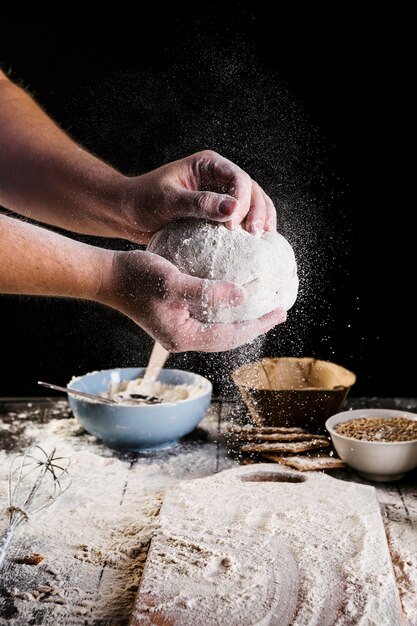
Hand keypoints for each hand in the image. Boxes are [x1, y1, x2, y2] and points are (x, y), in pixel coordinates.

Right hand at [99, 250, 285, 351]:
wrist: (108, 276)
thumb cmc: (136, 277)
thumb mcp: (173, 281)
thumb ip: (207, 291)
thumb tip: (242, 297)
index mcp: (183, 336)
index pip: (230, 336)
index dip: (258, 324)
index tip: (280, 312)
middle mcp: (183, 338)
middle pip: (228, 338)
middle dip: (254, 325)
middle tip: (279, 312)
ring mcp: (178, 330)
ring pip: (220, 330)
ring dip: (242, 320)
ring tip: (263, 308)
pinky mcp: (175, 319)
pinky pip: (209, 320)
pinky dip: (226, 312)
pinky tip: (235, 299)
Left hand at [121, 151, 276, 242]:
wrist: (126, 213)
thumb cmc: (141, 201)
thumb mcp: (168, 200)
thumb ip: (199, 203)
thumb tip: (233, 208)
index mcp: (207, 165)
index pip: (238, 178)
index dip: (243, 200)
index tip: (235, 225)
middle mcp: (217, 177)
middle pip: (251, 190)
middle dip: (258, 211)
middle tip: (256, 235)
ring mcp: (219, 196)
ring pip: (252, 203)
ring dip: (260, 220)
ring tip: (263, 240)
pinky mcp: (216, 214)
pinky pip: (240, 220)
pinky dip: (249, 231)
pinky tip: (254, 246)